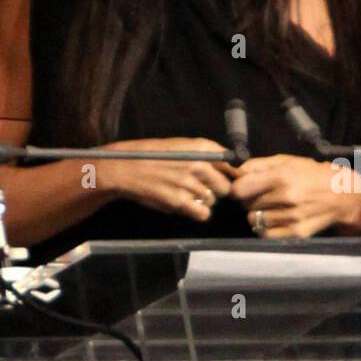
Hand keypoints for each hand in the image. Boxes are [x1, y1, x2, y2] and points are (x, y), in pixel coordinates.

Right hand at [99, 138, 237, 220]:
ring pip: (212, 201)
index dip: (234, 174)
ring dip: (203, 201)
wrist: (126, 168)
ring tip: (185, 193)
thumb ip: (206, 154)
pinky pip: (203, 214)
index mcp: (200, 147)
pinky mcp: (180, 201)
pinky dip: (197, 212)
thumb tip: (231, 166)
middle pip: (225, 187)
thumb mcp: (180, 146)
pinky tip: (186, 205)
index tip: (231, 180)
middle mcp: (198, 164)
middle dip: (216, 190)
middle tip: (201, 188)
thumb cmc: (153, 155)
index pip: (232, 163)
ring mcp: (189, 183)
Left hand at [231, 154, 360, 237]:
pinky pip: (266, 234)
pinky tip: (274, 219)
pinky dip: (266, 227)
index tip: (241, 188)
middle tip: (261, 195)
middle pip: (246, 205)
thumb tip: (236, 172)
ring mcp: (292, 217)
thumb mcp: (287, 160)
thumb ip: (258, 165)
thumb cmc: (313, 174)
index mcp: (282, 176)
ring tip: (271, 207)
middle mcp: (286, 197)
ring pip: (254, 220)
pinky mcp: (297, 232)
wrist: (343, 195)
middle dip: (249, 200)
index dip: (237, 188)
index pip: (240, 189)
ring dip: (258, 214)